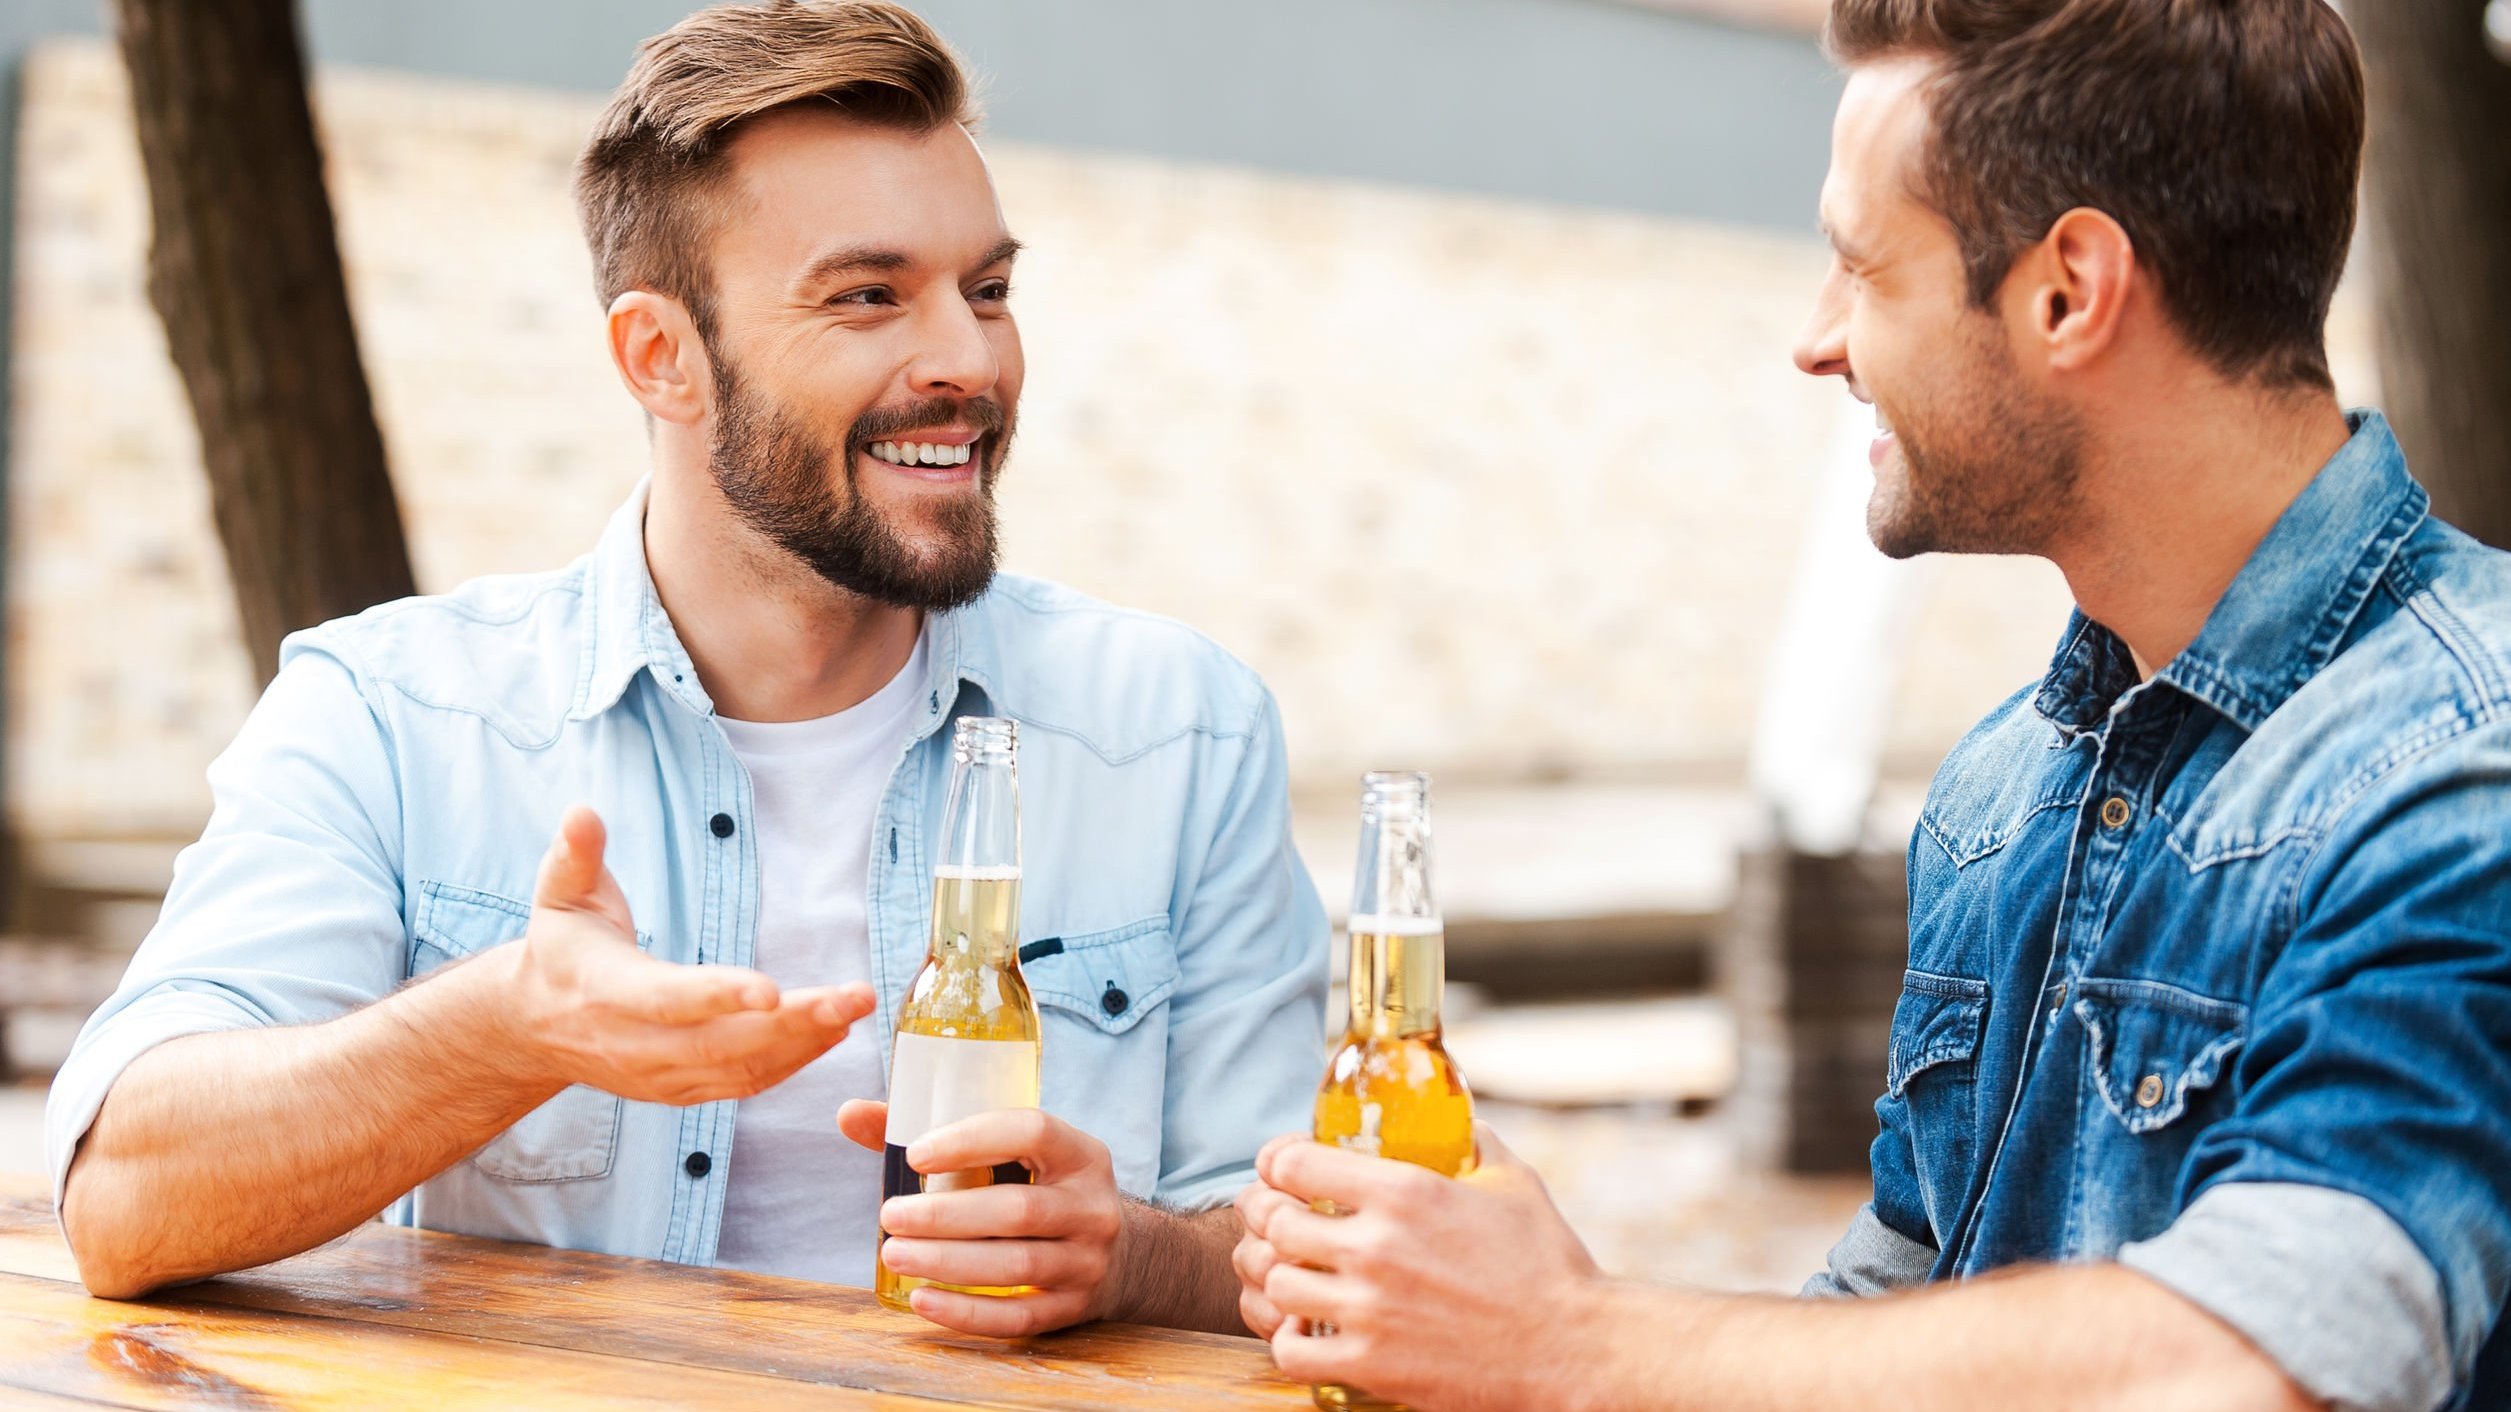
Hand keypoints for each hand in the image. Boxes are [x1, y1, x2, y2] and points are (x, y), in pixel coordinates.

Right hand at [507, 805, 874, 1104]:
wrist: (533, 1028)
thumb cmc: (560, 950)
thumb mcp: (558, 896)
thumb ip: (575, 855)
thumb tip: (583, 812)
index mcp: (608, 992)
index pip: (669, 999)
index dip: (719, 995)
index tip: (772, 988)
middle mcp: (636, 1045)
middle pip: (723, 1043)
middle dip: (795, 1023)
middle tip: (852, 998)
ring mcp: (660, 1075)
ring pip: (741, 1070)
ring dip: (806, 1044)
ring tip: (855, 1009)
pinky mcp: (681, 1091)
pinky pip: (743, 1085)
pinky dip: (792, 1063)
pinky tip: (831, 1034)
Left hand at [839, 1101, 1126, 1335]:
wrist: (1120, 1256)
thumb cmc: (1040, 1189)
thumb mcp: (1014, 1154)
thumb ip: (937, 1134)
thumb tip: (849, 1113)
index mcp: (1080, 1152)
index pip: (1033, 1131)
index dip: (972, 1140)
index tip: (916, 1154)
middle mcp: (1092, 1206)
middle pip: (1018, 1210)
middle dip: (946, 1216)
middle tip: (890, 1215)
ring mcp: (1088, 1261)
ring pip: (1017, 1266)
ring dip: (948, 1262)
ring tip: (893, 1253)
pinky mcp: (1073, 1308)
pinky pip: (1019, 1317)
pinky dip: (967, 1314)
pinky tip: (922, 1301)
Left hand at [1245, 1123, 1605, 1411]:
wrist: (1573, 1350)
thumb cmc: (1549, 1265)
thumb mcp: (1514, 1182)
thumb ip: (1475, 1142)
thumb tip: (1459, 1122)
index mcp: (1404, 1191)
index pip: (1294, 1163)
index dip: (1276, 1162)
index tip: (1280, 1169)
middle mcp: (1376, 1246)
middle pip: (1273, 1220)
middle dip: (1264, 1215)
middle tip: (1272, 1219)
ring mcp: (1369, 1308)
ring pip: (1275, 1282)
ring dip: (1276, 1275)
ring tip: (1292, 1273)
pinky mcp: (1371, 1364)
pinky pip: (1290, 1349)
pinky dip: (1288, 1338)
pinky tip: (1307, 1328)